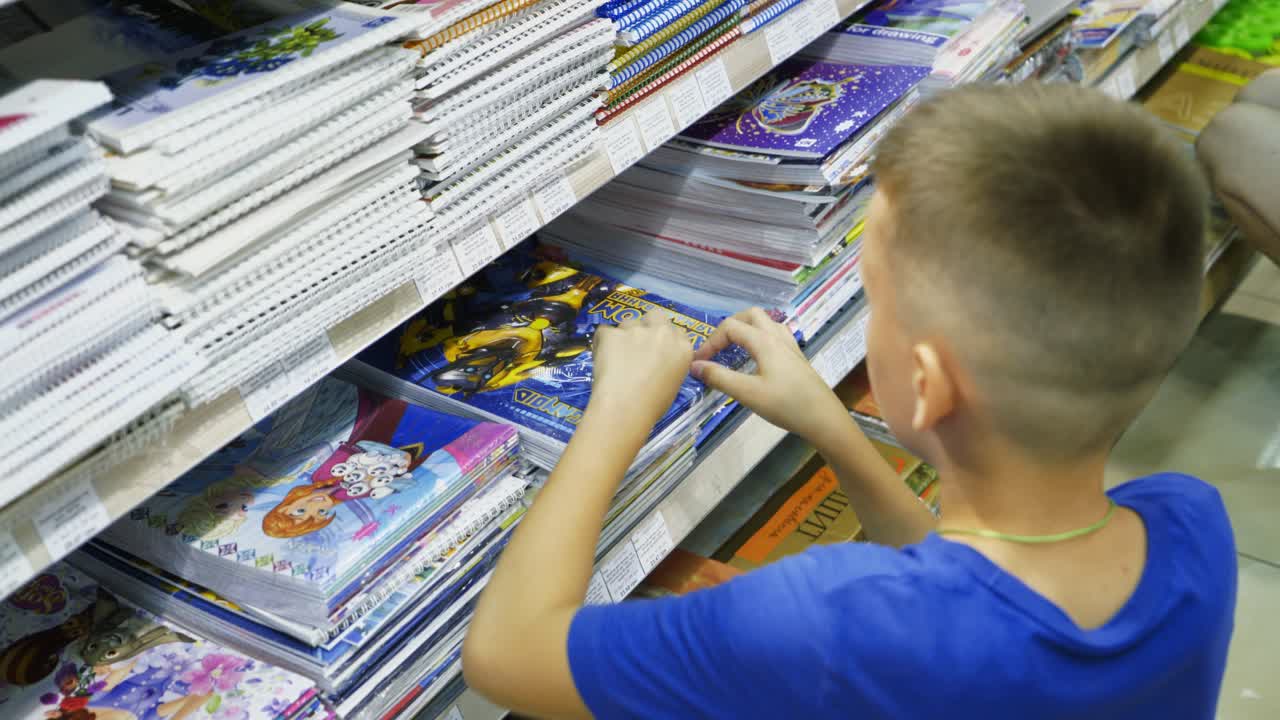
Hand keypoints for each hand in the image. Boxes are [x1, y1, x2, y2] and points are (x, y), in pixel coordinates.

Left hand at [589, 311, 693, 427]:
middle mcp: (662, 333)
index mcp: (682, 348)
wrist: (625, 407)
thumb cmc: (652, 406)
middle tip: (637, 344)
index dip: (663, 339)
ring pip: (628, 322)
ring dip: (624, 334)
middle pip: (656, 316)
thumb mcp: (673, 384)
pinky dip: (602, 343)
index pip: (676, 332)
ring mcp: (636, 330)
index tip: (655, 350)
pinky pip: (605, 331)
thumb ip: (669, 364)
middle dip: (647, 325)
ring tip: (616, 356)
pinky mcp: (611, 333)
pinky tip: (601, 359)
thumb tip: (656, 363)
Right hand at [692, 308, 848, 445]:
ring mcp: (790, 346)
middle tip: (718, 347)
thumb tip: (694, 365)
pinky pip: (776, 335)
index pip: (730, 327)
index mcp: (764, 341)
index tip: (699, 362)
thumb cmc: (785, 405)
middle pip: (751, 315)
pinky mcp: (797, 357)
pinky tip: (758, 356)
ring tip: (735, 348)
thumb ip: (719, 377)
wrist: (823, 418)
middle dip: (730, 326)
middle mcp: (777, 337)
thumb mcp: (747, 393)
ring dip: (747, 329)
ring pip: (766, 323)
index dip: (710, 341)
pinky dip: (760, 338)